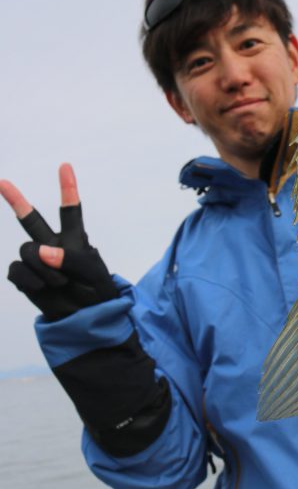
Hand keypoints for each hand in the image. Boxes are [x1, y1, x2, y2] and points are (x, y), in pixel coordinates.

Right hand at [0, 164, 117, 320]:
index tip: (65, 166)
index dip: (67, 189)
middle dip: (16, 201)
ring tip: (59, 283)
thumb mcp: (95, 276)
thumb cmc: (97, 295)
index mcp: (75, 241)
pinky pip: (16, 270)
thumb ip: (72, 260)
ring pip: (26, 250)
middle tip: (2, 182)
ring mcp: (38, 262)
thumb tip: (42, 252)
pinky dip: (28, 280)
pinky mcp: (26, 278)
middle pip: (32, 220)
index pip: (71, 212)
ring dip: (41, 267)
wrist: (86, 322)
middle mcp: (53, 247)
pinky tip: (41, 288)